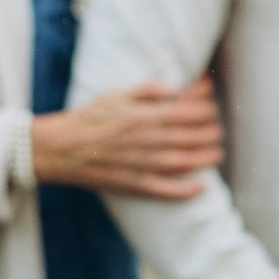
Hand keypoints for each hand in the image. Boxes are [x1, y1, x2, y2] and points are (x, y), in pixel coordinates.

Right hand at [31, 76, 222, 198]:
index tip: (212, 104)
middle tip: (218, 129)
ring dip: (205, 158)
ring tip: (217, 153)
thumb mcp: (116, 94)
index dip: (205, 107)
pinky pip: (165, 190)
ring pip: (183, 162)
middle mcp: (146, 141)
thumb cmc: (89, 118)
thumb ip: (147, 90)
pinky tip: (201, 187)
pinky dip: (185, 190)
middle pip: (189, 137)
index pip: (186, 112)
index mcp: (143, 117)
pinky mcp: (134, 184)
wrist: (60, 148)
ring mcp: (141, 165)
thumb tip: (176, 88)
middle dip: (210, 132)